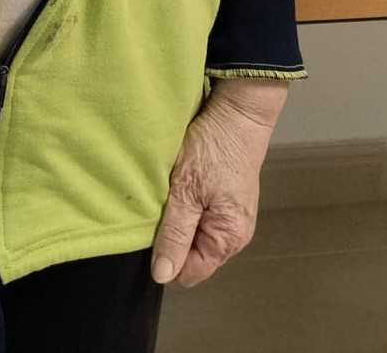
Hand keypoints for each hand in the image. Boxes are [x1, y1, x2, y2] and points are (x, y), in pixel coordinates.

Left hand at [149, 81, 286, 288]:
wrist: (238, 111)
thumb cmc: (214, 148)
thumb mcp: (187, 190)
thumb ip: (175, 234)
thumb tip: (162, 276)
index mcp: (228, 239)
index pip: (190, 273)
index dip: (166, 260)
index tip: (148, 236)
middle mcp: (233, 233)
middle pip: (192, 254)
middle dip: (171, 237)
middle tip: (156, 210)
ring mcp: (230, 214)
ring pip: (193, 232)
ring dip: (177, 218)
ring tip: (165, 196)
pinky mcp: (224, 197)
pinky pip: (198, 214)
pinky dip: (184, 203)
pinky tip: (176, 186)